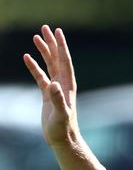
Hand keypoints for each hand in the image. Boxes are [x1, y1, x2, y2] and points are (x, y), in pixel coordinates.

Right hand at [23, 25, 77, 146]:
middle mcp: (63, 85)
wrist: (63, 141)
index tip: (57, 31)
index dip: (61, 46)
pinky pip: (40, 77)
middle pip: (57, 59)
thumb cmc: (63, 129)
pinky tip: (26, 57)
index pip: (65, 61)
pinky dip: (34, 67)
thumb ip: (57, 99)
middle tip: (45, 28)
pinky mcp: (48, 96)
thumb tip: (53, 84)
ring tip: (36, 38)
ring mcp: (55, 90)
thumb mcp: (60, 114)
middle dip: (52, 43)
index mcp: (67, 86)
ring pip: (49, 65)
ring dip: (43, 52)